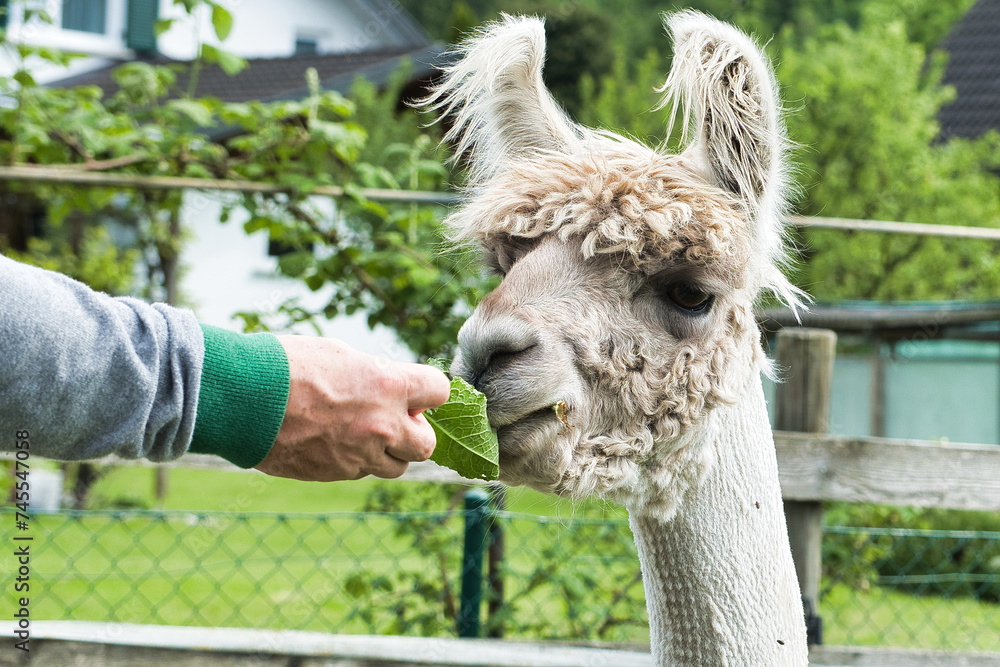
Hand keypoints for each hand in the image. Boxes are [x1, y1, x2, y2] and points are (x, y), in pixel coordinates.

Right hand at [254, 336, 449, 480]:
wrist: (242, 399)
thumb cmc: (288, 365)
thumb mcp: (341, 355)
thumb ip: (376, 375)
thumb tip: (391, 387)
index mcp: (388, 386)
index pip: (439, 391)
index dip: (428, 391)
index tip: (414, 391)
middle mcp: (382, 425)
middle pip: (426, 444)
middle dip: (414, 432)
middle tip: (393, 418)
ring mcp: (359, 454)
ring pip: (396, 466)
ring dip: (388, 451)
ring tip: (361, 432)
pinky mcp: (335, 474)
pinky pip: (360, 472)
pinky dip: (355, 460)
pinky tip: (332, 441)